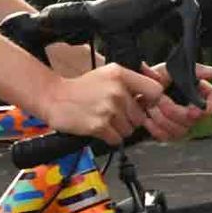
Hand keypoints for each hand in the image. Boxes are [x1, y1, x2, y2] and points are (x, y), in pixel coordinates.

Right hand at [39, 64, 171, 146]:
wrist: (54, 98)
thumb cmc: (80, 88)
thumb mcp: (107, 73)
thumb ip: (132, 79)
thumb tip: (157, 90)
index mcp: (120, 74)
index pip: (155, 91)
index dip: (152, 101)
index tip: (144, 104)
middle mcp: (116, 90)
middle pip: (141, 116)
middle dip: (130, 118)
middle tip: (112, 112)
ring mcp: (108, 109)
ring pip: (130, 130)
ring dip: (119, 129)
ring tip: (103, 118)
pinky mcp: (100, 126)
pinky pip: (117, 139)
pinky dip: (109, 137)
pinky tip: (99, 126)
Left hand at [138, 62, 211, 141]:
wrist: (134, 91)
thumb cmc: (153, 79)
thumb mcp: (168, 69)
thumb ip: (189, 70)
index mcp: (197, 91)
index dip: (208, 106)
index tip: (193, 109)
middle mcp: (194, 110)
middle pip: (194, 119)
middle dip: (173, 110)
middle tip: (158, 99)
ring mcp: (183, 124)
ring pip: (180, 130)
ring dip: (161, 117)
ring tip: (149, 105)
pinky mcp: (170, 134)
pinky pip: (167, 137)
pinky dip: (154, 127)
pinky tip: (146, 117)